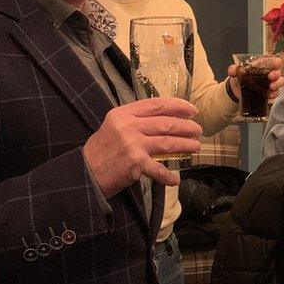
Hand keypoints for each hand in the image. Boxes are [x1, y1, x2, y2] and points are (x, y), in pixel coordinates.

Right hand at [83, 97, 201, 197]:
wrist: (85, 172)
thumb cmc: (102, 150)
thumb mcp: (114, 126)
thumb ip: (135, 120)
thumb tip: (163, 119)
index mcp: (124, 114)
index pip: (156, 104)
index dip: (177, 106)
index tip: (192, 109)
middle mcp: (128, 126)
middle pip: (166, 123)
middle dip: (187, 127)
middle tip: (198, 130)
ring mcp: (132, 144)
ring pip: (168, 142)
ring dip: (186, 145)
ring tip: (196, 146)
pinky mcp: (134, 163)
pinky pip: (158, 169)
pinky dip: (168, 175)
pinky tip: (175, 179)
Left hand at [227, 56, 283, 100]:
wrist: (236, 90)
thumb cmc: (240, 77)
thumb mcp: (236, 72)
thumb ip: (233, 69)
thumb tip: (233, 70)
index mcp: (263, 65)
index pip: (273, 61)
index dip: (276, 62)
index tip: (276, 64)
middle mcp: (268, 73)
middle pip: (278, 72)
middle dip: (277, 74)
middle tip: (271, 76)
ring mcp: (270, 83)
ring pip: (280, 82)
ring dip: (278, 84)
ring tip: (272, 87)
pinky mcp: (269, 93)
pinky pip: (276, 93)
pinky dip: (274, 94)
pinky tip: (270, 95)